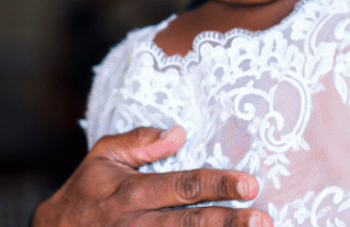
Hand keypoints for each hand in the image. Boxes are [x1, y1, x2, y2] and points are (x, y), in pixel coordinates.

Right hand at [31, 125, 270, 226]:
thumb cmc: (86, 191)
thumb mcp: (103, 157)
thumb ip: (138, 141)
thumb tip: (178, 131)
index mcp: (134, 192)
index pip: (183, 185)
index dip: (218, 184)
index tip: (250, 184)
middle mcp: (138, 223)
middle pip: (191, 223)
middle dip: (229, 222)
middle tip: (263, 218)